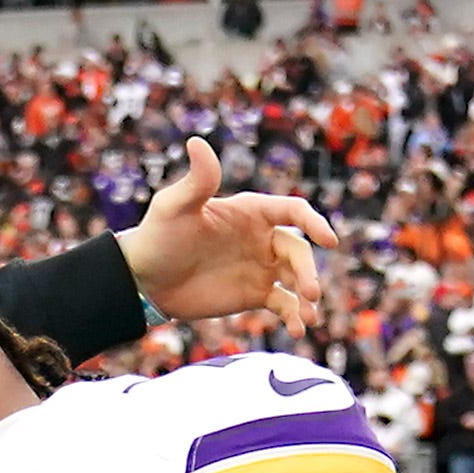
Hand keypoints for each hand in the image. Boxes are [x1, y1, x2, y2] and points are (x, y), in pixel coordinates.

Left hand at [120, 141, 338, 337]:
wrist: (145, 280)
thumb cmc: (158, 236)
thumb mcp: (174, 206)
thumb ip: (197, 180)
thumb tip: (196, 142)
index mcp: (251, 211)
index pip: (293, 211)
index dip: (314, 223)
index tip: (328, 241)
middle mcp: (262, 237)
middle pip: (298, 250)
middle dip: (309, 271)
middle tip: (310, 293)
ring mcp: (261, 267)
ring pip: (297, 279)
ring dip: (308, 297)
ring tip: (308, 318)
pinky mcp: (255, 294)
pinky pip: (284, 304)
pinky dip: (294, 317)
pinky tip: (297, 331)